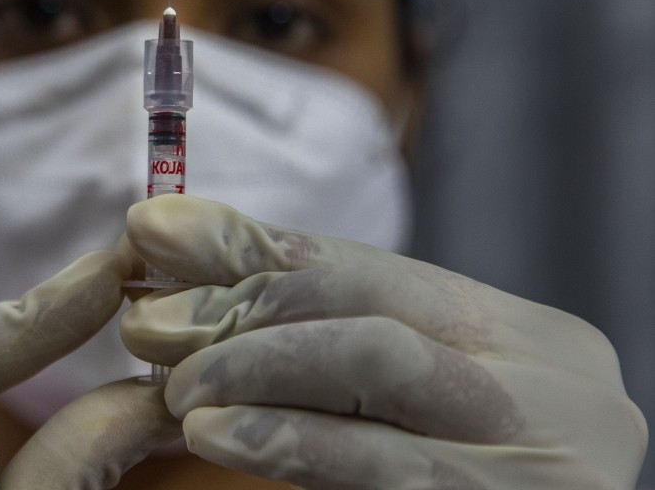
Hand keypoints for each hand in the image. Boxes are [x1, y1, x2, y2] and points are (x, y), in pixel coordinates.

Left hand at [120, 195, 647, 489]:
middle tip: (149, 320)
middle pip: (368, 301)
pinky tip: (217, 435)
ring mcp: (534, 442)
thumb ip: (332, 337)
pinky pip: (381, 462)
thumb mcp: (417, 399)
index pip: (367, 265)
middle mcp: (541, 372)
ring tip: (176, 385)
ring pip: (374, 359)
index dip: (249, 243)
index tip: (155, 228)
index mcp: (518, 332)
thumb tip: (192, 271)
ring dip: (253, 362)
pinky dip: (288, 439)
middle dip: (242, 300)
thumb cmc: (474, 478)